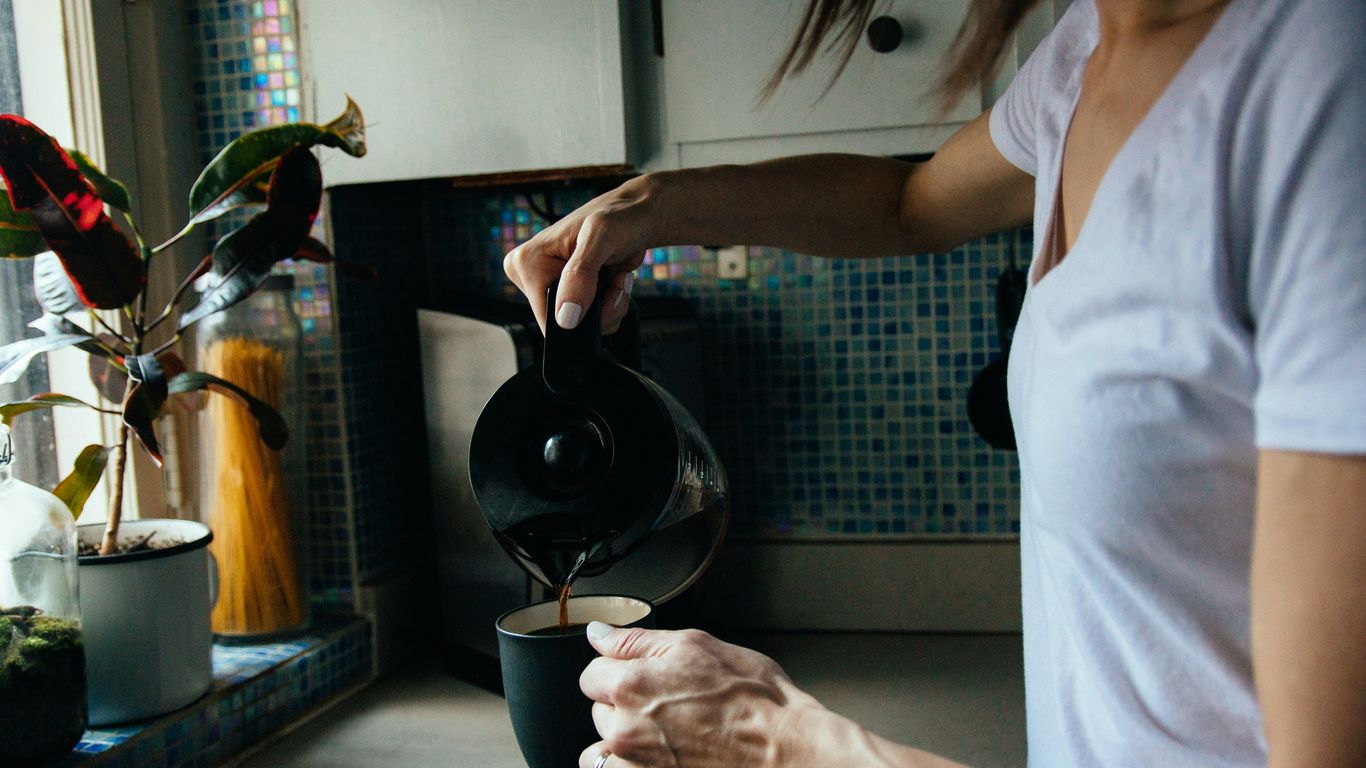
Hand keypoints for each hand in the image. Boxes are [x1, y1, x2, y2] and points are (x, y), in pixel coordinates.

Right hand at [503, 176, 656, 333]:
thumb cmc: (619, 216)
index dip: (580, 314)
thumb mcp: (601, 237)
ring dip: (610, 306)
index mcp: (526, 261)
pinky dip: (613, 305)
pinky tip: (615, 279)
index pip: (546, 319)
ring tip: (615, 275)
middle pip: (565, 326)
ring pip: (583, 327)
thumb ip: (581, 274)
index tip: (601, 283)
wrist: (638, 216)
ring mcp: (553, 287)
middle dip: (599, 309)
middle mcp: (532, 276)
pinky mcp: (570, 294)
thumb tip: (565, 318)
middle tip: (613, 278)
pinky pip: (594, 322)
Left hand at [577, 622, 825, 767]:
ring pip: (603, 747)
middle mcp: (624, 729)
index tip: (646, 675)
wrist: (784, 751)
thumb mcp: (696, 645)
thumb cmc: (753, 701)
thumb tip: (598, 633)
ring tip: (663, 735)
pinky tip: (660, 756)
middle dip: (624, 704)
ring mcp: (634, 764)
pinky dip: (629, 765)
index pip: (592, 673)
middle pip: (599, 710)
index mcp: (631, 685)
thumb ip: (636, 640)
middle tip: (669, 703)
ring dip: (623, 740)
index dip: (620, 669)